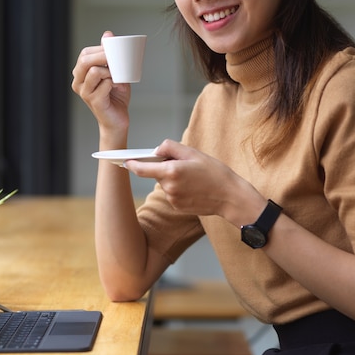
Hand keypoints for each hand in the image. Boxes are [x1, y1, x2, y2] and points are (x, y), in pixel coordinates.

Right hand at [71, 31, 130, 136]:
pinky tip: (118, 87)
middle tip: (116, 59)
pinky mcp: (94, 101)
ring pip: (95, 71)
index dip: (101, 49)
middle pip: (85, 60)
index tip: (114, 51)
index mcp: (80, 74)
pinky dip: (115, 83)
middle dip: (103, 56)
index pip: (85, 53)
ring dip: (110, 71)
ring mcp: (85, 92)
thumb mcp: (114, 72)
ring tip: (117, 78)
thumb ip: (110, 55)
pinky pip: (105, 84)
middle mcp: (78, 82)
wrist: (118, 120)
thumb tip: (107, 34)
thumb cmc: (115, 96)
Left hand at [124, 139, 265, 224]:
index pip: (142, 169)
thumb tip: (156, 151)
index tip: (125, 161)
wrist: (230, 196)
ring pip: (165, 184)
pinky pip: (172, 194)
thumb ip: (171, 147)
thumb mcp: (194, 153)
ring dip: (173, 179)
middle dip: (165, 168)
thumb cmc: (215, 172)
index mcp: (171, 172)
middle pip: (157, 174)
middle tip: (184, 164)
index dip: (132, 164)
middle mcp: (169, 187)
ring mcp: (173, 199)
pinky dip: (179, 189)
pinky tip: (194, 187)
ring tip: (193, 177)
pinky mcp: (178, 207)